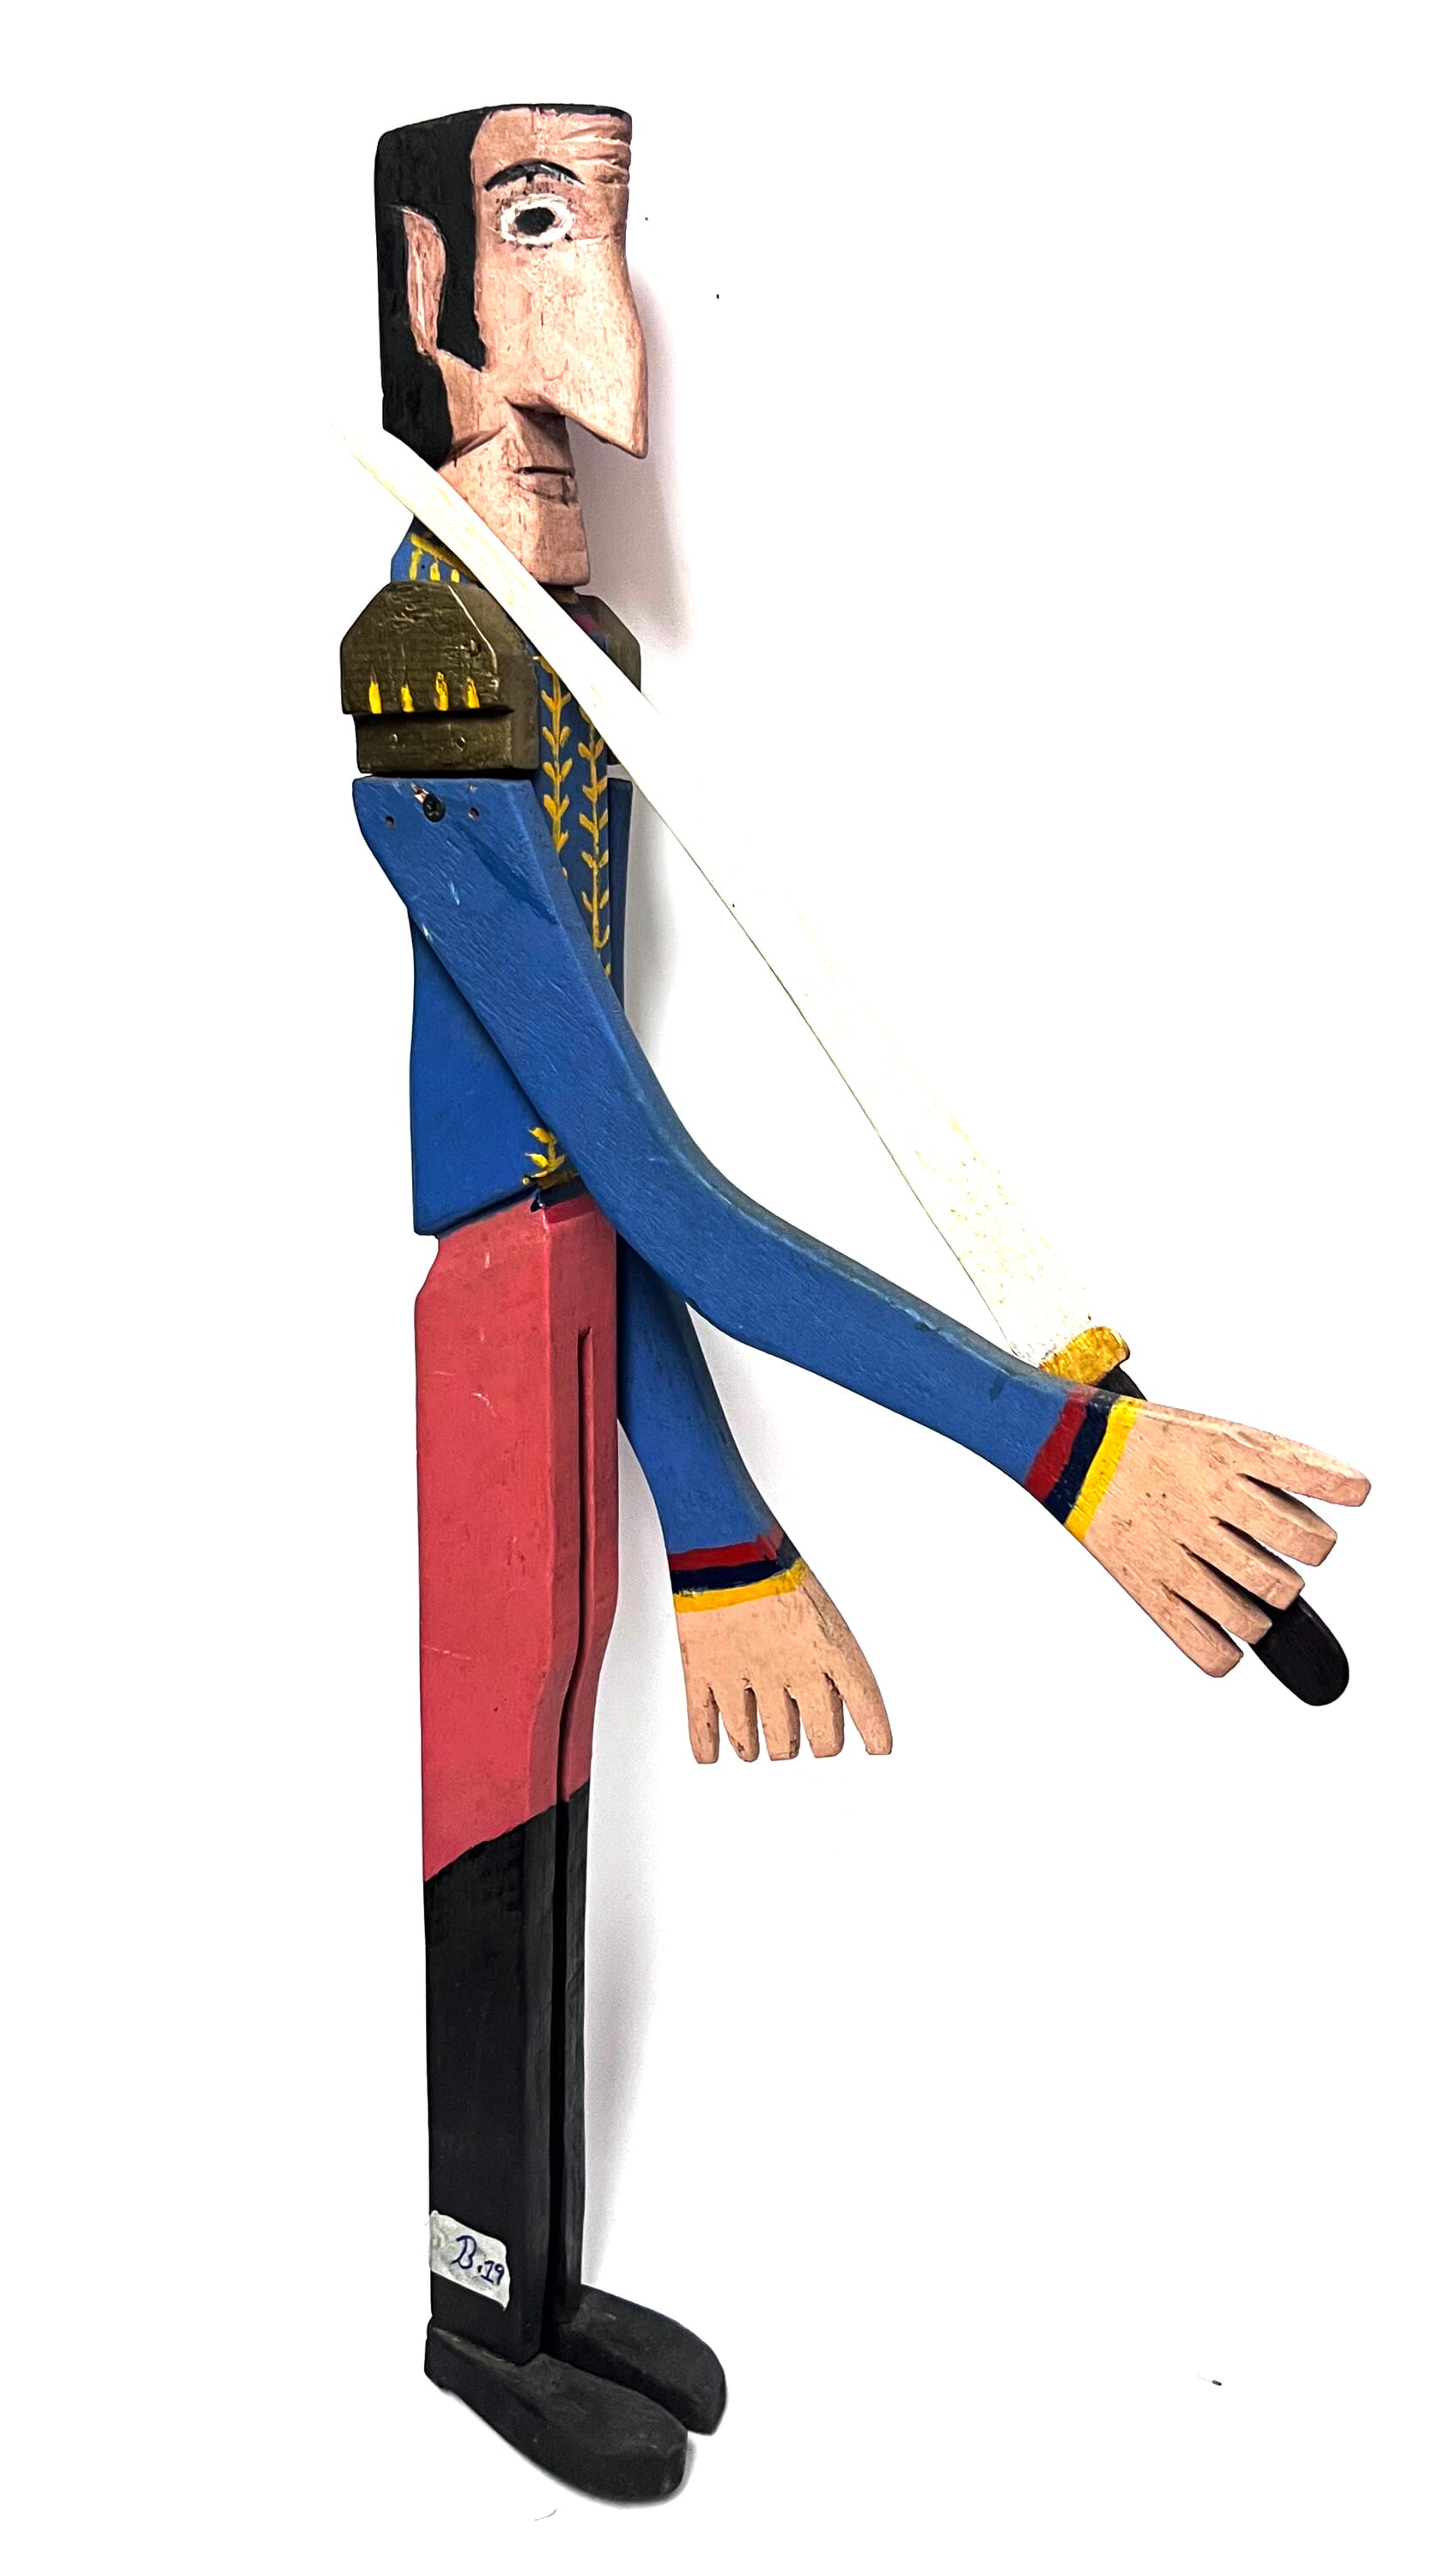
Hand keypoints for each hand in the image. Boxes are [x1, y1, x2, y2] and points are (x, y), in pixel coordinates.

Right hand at [676, 1566, 891, 1763]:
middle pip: (815, 1741)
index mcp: (826, 1651)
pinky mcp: (702, 1675)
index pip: (863, 1703)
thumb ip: (833, 1654)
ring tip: (761, 1746)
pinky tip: (712, 1754)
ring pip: (758, 1745)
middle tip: (812, 1741)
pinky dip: (707, 1746)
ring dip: (760, 1749)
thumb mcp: (822, 1608)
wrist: (723, 1543)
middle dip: (816, 1743)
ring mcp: (742, 1679)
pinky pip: (704, 1727)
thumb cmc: (772, 1565)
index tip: (879, 1748)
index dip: (874, 1731)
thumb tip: (842, 1693)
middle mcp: (789, 1674)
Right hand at [1081, 1403, 1369, 1674]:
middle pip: (1298, 1558)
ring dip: (1263, 1608)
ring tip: (1245, 1588)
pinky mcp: (1149, 1589)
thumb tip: (1349, 1491)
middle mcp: (1207, 1505)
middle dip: (1297, 1561)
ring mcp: (1177, 1552)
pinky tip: (1224, 1626)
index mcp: (1228, 1457)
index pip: (1318, 1482)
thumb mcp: (1220, 1431)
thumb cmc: (1151, 1444)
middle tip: (1274, 1551)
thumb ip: (1283, 1463)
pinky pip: (1210, 1650)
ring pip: (1259, 1615)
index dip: (1345, 1491)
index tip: (1350, 1493)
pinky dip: (1228, 1650)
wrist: (1069, 1449)